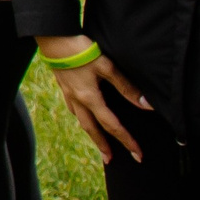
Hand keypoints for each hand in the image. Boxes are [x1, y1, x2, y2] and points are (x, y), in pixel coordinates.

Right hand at [47, 38, 151, 164]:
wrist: (54, 39)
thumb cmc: (81, 51)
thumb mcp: (107, 67)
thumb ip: (126, 87)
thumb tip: (145, 104)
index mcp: (90, 99)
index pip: (112, 126)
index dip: (126, 140)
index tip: (137, 153)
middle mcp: (78, 101)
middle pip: (92, 130)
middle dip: (103, 146)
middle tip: (110, 160)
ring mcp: (69, 95)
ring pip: (82, 121)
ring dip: (92, 134)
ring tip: (98, 143)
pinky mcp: (64, 87)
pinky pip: (74, 109)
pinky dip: (82, 118)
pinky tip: (84, 115)